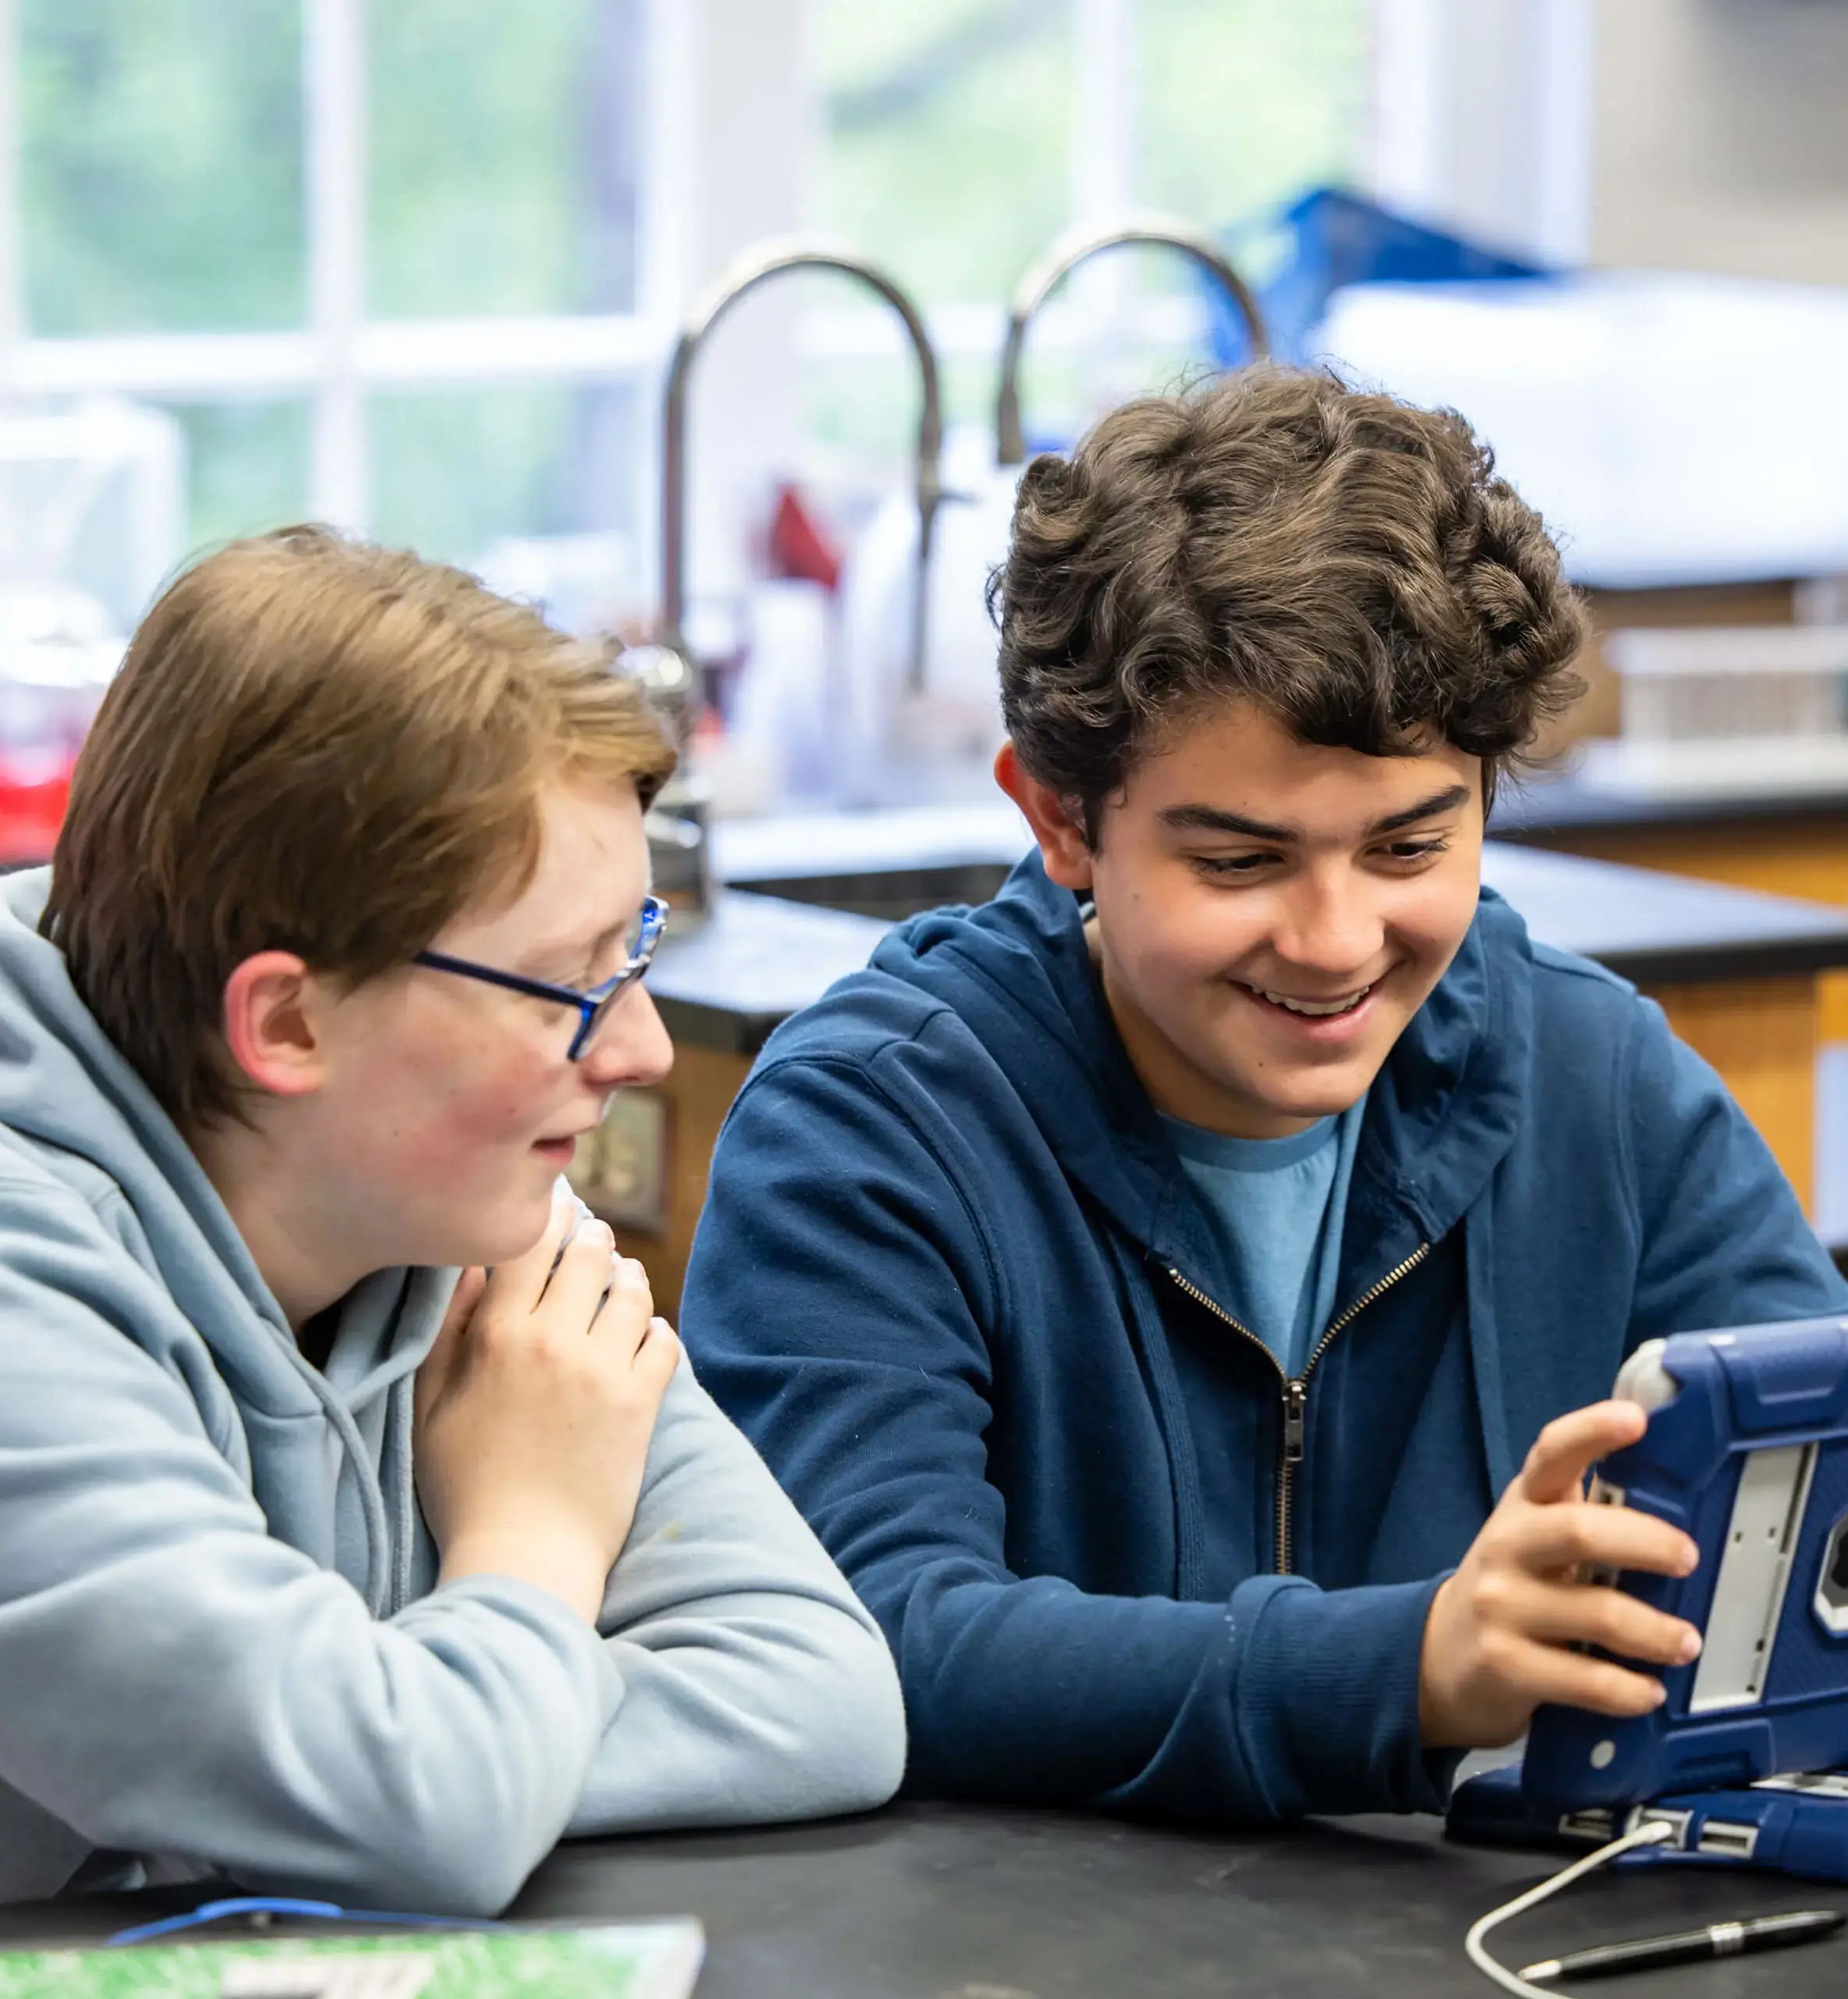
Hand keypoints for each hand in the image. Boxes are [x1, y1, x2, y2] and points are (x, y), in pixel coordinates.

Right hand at [414, 1189, 679, 1622]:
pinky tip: (642, 1336)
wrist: (523, 1558)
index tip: (549, 1208)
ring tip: (620, 1279)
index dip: (542, 1218)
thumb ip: (447, 1332)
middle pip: (587, 1255)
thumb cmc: (464, 1488)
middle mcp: (554, 1343)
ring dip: (627, 1278)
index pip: (525, 1246)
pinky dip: (655, 1330)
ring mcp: (604, 1372)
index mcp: (496, 1337)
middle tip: (590, 1237)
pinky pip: (664, 1340)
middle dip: (591, 1238)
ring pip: (631, 1290)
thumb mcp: (431, 1407)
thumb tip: (467, 1268)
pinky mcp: (641, 1404)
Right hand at [1419, 1400, 1702, 1747]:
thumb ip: (1588, 1518)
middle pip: (1579, 1530)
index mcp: (1524, 1506)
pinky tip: (1649, 1692)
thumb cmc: (1515, 1587)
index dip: (1591, 1431)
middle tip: (1688, 1558)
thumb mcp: (1536, 1539)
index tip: (1635, 1419)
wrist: (1442, 1656)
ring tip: (1686, 1642)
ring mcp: (1500, 1606)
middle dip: (1647, 1543)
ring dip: (1655, 1632)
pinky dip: (1630, 1690)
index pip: (1551, 1454)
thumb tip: (1682, 1502)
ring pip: (1596, 1613)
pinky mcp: (1504, 1664)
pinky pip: (1585, 1679)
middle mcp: (1506, 1546)